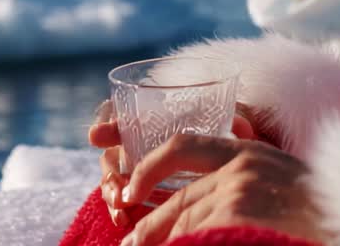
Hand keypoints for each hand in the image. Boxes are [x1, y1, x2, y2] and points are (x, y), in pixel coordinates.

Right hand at [88, 99, 260, 227]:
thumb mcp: (228, 128)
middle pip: (112, 154)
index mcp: (154, 124)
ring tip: (120, 204)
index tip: (97, 136)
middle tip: (114, 182)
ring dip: (111, 192)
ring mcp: (137, 174)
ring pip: (113, 180)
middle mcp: (139, 147)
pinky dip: (120, 211)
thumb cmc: (222, 137)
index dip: (109, 126)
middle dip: (108, 169)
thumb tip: (242, 126)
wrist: (228, 168)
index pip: (126, 120)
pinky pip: (123, 202)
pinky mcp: (140, 197)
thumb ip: (233, 123)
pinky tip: (124, 219)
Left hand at [115, 134, 328, 245]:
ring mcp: (237, 196)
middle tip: (132, 244)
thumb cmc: (328, 211)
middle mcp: (240, 168)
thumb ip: (250, 177)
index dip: (149, 168)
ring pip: (181, 226)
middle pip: (177, 200)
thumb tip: (210, 197)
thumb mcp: (286, 179)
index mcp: (251, 151)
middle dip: (149, 227)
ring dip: (164, 245)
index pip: (183, 145)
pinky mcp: (233, 220)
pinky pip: (193, 238)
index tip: (131, 189)